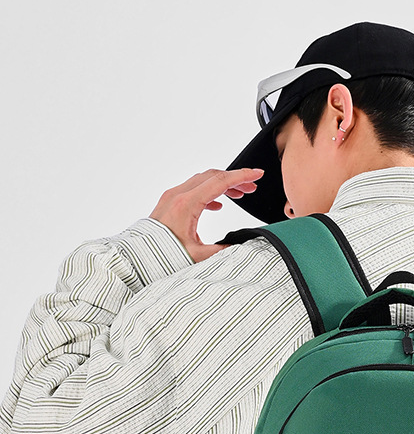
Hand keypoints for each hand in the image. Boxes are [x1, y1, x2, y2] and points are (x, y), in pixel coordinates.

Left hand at [149, 167, 264, 262]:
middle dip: (235, 179)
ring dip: (222, 184)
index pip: (220, 182)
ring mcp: (171, 197)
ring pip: (202, 181)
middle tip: (251, 187)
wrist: (135, 258)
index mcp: (187, 204)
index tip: (257, 174)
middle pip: (212, 176)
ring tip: (238, 195)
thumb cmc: (161, 256)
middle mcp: (178, 195)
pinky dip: (209, 192)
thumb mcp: (198, 256)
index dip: (242, 176)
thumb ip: (222, 250)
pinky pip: (193, 189)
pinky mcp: (168, 203)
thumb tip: (241, 247)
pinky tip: (218, 205)